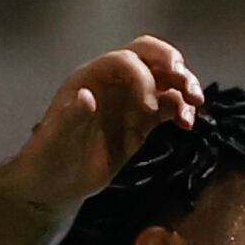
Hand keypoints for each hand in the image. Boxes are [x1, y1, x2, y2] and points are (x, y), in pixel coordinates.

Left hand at [12, 36, 205, 203]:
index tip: (148, 106)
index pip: (125, 60)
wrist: (54, 186)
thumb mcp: (56, 140)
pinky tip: (187, 124)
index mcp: (91, 78)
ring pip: (164, 81)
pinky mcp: (141, 124)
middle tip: (186, 83)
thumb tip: (87, 97)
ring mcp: (129, 102)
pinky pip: (168, 107)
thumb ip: (71, 117)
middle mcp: (113, 83)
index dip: (142, 75)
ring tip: (195, 103)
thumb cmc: (48, 158)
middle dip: (171, 64)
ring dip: (183, 86)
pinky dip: (181, 110)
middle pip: (149, 57)